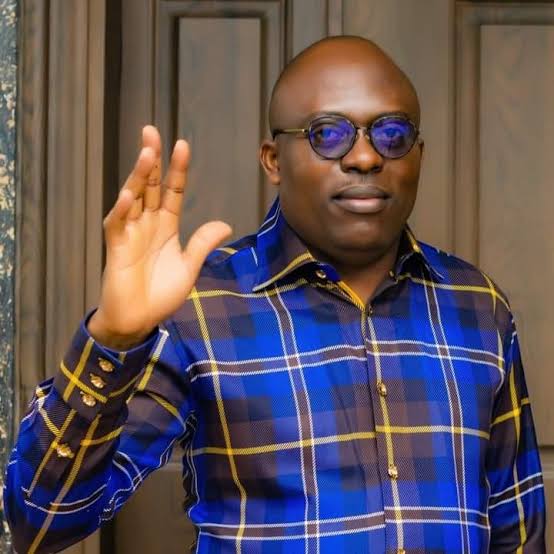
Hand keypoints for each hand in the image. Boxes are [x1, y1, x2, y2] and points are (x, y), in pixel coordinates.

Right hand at [88, 126, 231, 348]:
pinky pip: (117, 224)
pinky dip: (122, 211)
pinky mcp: (116, 247)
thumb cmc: (161, 294)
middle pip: (149, 185)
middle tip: (152, 131)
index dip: (178, 170)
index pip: (172, 191)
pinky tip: (128, 195)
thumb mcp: (189, 266)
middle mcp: (147, 224)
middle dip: (152, 160)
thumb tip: (225, 224)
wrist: (139, 319)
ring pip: (133, 198)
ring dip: (138, 176)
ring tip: (147, 154)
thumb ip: (202, 243)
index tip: (183, 145)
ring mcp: (130, 233)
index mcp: (166, 226)